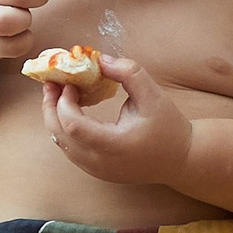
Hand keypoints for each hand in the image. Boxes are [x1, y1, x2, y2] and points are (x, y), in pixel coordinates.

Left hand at [44, 53, 184, 184]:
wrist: (181, 160)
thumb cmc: (169, 127)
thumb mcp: (153, 95)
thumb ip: (128, 73)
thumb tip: (100, 60)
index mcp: (114, 146)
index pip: (73, 126)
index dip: (64, 102)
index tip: (70, 83)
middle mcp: (100, 163)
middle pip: (59, 135)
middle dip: (50, 107)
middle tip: (51, 83)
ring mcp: (96, 170)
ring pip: (61, 143)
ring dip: (56, 117)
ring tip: (59, 93)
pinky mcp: (96, 171)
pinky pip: (70, 149)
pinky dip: (65, 128)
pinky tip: (72, 109)